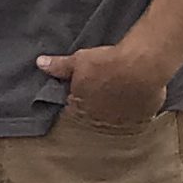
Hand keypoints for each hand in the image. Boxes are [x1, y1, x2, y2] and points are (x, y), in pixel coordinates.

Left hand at [37, 42, 169, 129]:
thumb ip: (59, 67)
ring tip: (119, 95)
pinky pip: (137, 118)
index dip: (76, 100)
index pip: (73, 110)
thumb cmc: (107, 63)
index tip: (80, 91)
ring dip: (115, 111)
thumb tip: (39, 63)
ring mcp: (123, 122)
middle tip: (101, 91)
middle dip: (94, 107)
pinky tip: (136, 100)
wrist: (141, 67)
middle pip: (94, 117)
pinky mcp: (143, 119)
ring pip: (115, 120)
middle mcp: (101, 120)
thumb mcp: (79, 60)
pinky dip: (134, 111)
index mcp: (81, 108)